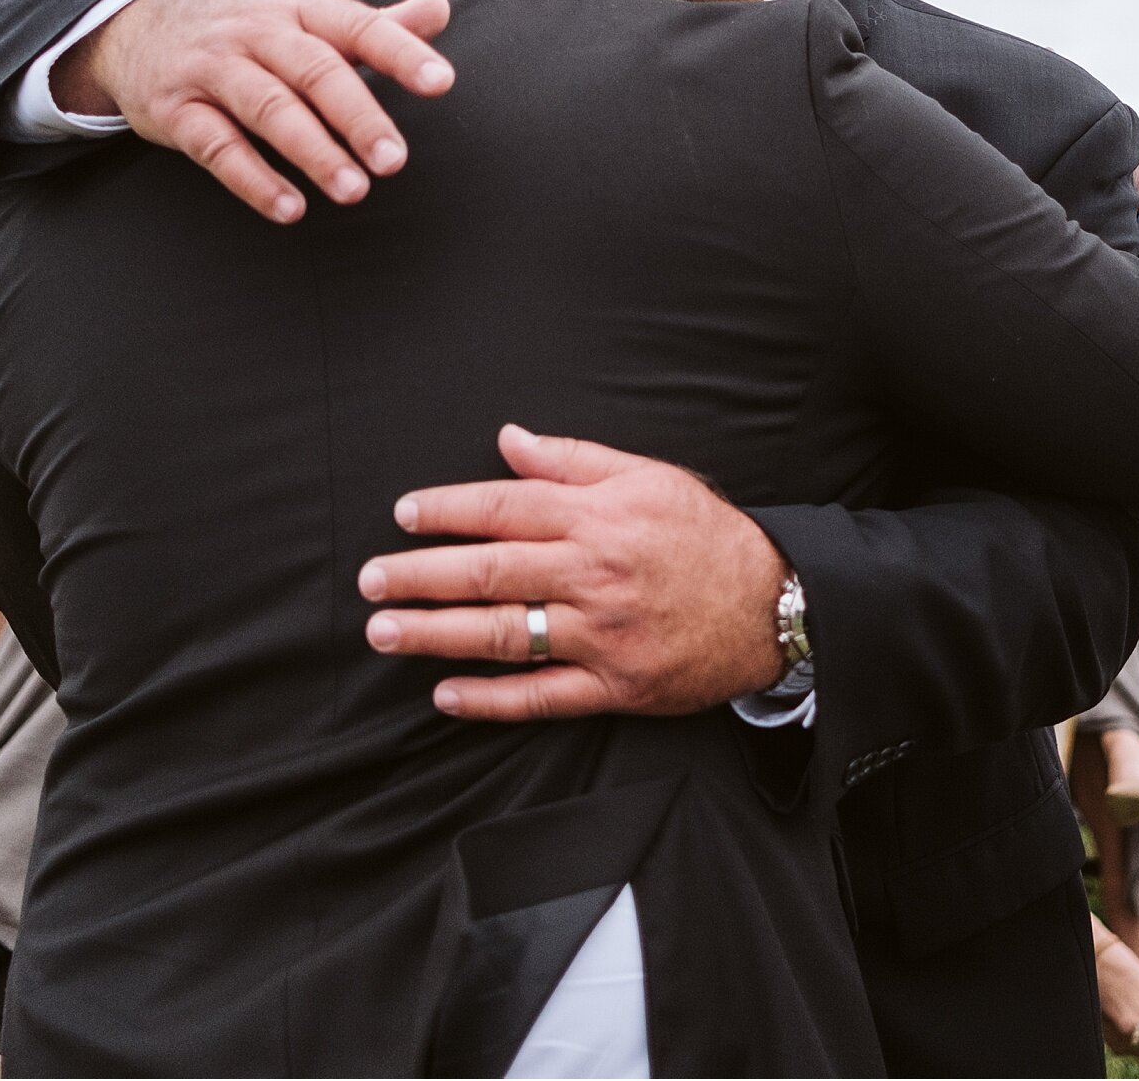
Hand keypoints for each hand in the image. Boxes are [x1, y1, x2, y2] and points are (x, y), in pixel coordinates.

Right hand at [51, 0, 455, 219]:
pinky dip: (254, 179)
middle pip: (314, 69)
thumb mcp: (306, 17)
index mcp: (298, 8)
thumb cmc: (247, 31)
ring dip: (312, 151)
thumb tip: (441, 9)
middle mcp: (257, 31)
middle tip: (395, 161)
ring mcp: (214, 69)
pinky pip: (217, 147)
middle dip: (357, 115)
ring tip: (353, 192)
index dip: (400, 51)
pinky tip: (289, 209)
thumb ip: (374, 24)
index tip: (442, 83)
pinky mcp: (178, 111)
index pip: (357, 24)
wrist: (141, 28)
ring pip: (268, 107)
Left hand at [361, 430, 788, 724]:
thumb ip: (573, 458)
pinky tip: (446, 694)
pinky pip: (541, 697)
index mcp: (596, 517)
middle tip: (370, 581)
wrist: (768, 604)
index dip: (448, 510)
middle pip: (490, 572)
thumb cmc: (703, 534)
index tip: (402, 514)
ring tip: (386, 632)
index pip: (504, 508)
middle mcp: (591, 574)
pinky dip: (489, 699)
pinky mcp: (613, 687)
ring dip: (437, 635)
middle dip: (421, 575)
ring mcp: (599, 636)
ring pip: (505, 635)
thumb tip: (510, 440)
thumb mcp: (646, 475)